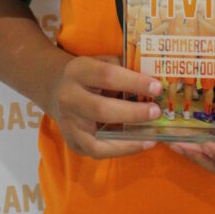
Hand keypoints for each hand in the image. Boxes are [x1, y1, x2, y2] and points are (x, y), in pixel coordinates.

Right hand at [48, 54, 162, 159]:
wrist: (57, 88)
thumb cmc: (90, 74)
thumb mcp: (103, 61)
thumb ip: (125, 68)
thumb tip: (155, 79)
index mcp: (78, 71)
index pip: (107, 75)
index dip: (134, 82)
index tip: (157, 87)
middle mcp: (68, 98)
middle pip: (101, 109)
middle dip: (133, 113)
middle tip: (156, 112)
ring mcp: (68, 124)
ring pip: (97, 139)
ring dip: (128, 139)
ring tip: (151, 135)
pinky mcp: (72, 142)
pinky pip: (97, 152)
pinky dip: (121, 150)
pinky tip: (140, 143)